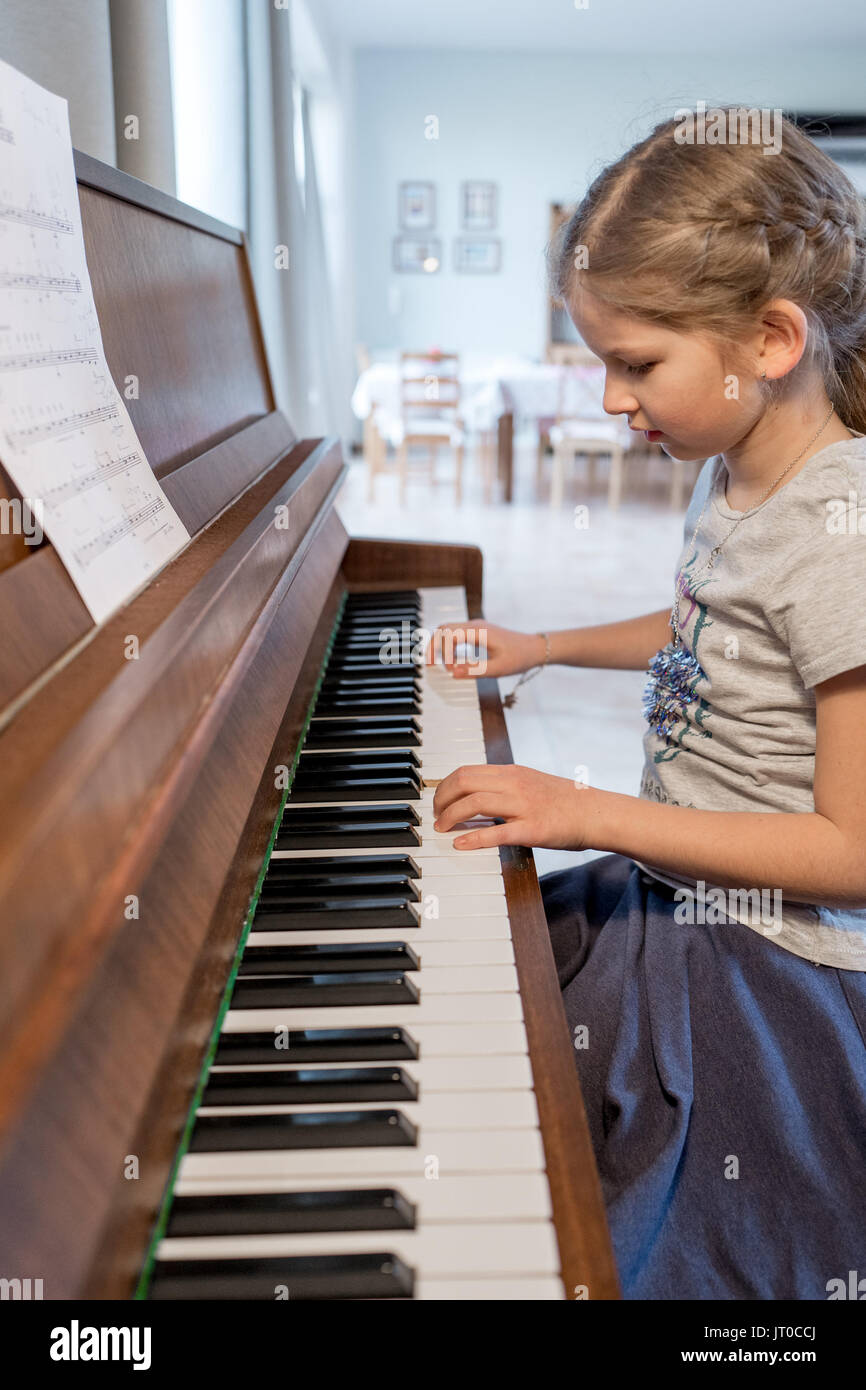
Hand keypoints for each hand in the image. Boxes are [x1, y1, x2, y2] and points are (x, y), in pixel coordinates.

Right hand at [424, 621, 546, 678]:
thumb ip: (475, 671)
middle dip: (433, 646)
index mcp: (479, 631)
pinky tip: (452, 661)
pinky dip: (449, 646)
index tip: (446, 670)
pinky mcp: (477, 632)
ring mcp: (475, 627)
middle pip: (443, 628)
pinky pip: (456, 635)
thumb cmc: (519, 658)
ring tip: (440, 665)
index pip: (449, 635)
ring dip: (440, 646)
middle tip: (430, 666)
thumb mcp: (499, 669)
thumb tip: (453, 673)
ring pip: (447, 630)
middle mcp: (475, 625)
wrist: (534, 648)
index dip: (442, 652)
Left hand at [432, 762, 596, 850]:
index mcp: (513, 772)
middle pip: (465, 783)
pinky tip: (460, 844)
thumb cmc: (564, 801)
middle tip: (435, 815)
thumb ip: (505, 787)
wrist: (596, 813)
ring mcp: (524, 806)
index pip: (467, 771)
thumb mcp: (531, 783)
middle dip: (442, 799)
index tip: (438, 799)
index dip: (445, 785)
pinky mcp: (532, 829)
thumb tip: (476, 796)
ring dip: (451, 817)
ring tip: (442, 829)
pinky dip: (473, 838)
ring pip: (475, 804)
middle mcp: (515, 784)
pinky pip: (496, 832)